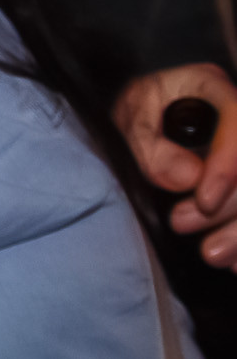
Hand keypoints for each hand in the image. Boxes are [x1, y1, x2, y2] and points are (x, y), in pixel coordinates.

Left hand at [113, 63, 236, 264]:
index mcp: (220, 94)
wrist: (150, 105)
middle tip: (182, 224)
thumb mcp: (132, 112)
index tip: (204, 200)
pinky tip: (236, 264)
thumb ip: (151, 144)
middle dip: (231, 209)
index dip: (228, 170)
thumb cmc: (143, 104)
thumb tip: (186, 179)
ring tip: (212, 255)